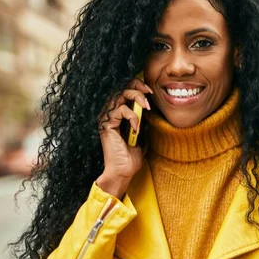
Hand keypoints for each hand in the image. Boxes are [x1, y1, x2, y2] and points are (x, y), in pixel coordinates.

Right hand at [97, 77, 152, 197]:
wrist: (124, 171)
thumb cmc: (131, 157)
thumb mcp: (142, 135)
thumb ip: (144, 123)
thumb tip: (152, 112)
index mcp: (118, 115)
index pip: (125, 92)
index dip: (137, 87)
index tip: (151, 92)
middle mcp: (110, 114)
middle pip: (121, 89)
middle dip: (137, 87)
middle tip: (149, 93)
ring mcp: (107, 118)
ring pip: (120, 95)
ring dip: (136, 98)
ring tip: (146, 107)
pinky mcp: (106, 125)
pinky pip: (120, 111)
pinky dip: (132, 116)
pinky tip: (137, 128)